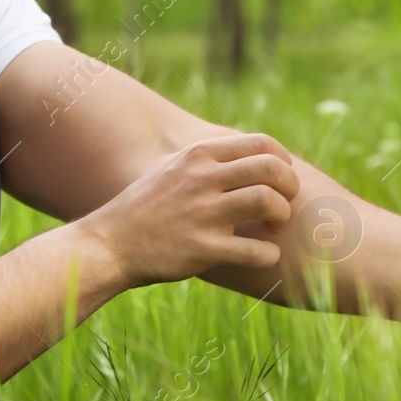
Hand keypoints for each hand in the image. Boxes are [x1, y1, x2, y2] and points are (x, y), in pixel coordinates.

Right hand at [75, 133, 299, 288]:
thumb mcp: (172, 167)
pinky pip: (255, 250)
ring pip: (267, 201)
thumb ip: (207, 158)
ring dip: (282, 216)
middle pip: (271, 168)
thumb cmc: (145, 207)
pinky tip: (263, 256)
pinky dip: (269, 255)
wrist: (110, 244)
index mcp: (198, 155)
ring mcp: (202, 213)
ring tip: (274, 227)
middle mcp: (202, 178)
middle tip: (285, 203)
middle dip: (290, 187)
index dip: (283, 161)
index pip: (261, 143)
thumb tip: (245, 152)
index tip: (282, 179)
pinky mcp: (202, 249)